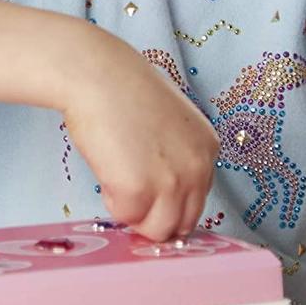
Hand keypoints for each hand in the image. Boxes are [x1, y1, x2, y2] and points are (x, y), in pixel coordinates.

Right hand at [61, 33, 220, 242]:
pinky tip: (106, 168)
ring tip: (117, 175)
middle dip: (153, 215)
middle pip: (182, 224)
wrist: (97, 74)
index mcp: (208, 149)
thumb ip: (175, 157)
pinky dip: (110, 200)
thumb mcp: (170, 123)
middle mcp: (199, 168)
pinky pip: (125, 217)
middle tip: (128, 188)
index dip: (167, 202)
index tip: (147, 192)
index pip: (196, 202)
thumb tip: (161, 194)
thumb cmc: (122, 90)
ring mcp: (172, 182)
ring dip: (133, 211)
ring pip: (157, 230)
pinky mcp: (140, 191)